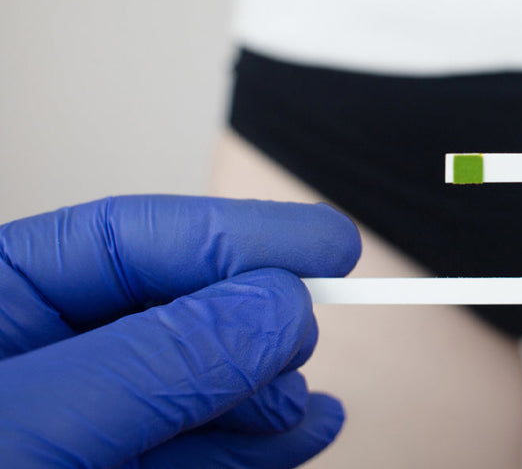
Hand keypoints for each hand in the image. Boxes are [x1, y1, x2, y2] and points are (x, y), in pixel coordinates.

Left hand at [0, 195, 360, 466]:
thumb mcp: (22, 433)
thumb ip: (150, 365)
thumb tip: (271, 308)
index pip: (130, 242)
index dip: (236, 238)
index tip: (328, 249)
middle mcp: (40, 366)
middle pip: (178, 312)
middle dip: (253, 322)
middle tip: (307, 337)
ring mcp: (82, 433)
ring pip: (200, 386)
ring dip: (265, 391)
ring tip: (303, 408)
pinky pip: (201, 454)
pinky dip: (258, 448)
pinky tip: (299, 436)